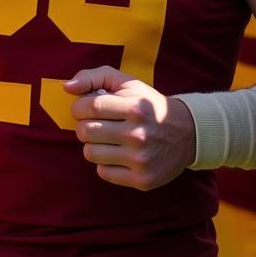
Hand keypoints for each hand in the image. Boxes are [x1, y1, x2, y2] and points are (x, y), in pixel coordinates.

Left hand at [65, 66, 196, 190]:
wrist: (188, 133)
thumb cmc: (148, 105)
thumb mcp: (128, 83)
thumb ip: (95, 77)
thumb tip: (67, 86)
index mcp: (136, 107)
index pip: (88, 106)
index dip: (79, 107)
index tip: (85, 108)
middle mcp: (138, 134)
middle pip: (85, 131)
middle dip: (85, 126)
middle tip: (97, 124)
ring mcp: (141, 159)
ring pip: (90, 153)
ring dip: (94, 145)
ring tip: (108, 139)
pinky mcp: (142, 179)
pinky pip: (103, 172)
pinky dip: (106, 163)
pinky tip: (119, 154)